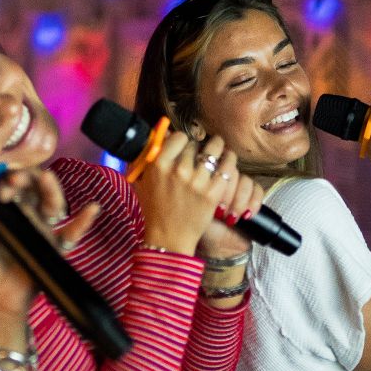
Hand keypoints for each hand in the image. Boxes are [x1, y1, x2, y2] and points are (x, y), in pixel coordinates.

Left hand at [0, 166, 98, 251]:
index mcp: (6, 206)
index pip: (12, 181)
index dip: (7, 178)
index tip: (0, 186)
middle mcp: (26, 212)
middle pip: (35, 186)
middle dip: (28, 178)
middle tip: (16, 179)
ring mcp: (42, 228)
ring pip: (53, 203)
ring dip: (52, 189)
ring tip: (47, 178)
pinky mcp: (54, 246)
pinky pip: (72, 232)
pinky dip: (84, 221)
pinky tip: (92, 208)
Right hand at [133, 132, 257, 254]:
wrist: (168, 237)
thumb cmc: (153, 209)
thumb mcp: (142, 180)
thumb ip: (148, 156)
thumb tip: (160, 133)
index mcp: (159, 164)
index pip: (178, 137)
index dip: (183, 140)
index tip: (184, 145)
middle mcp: (178, 170)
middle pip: (195, 144)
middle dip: (198, 147)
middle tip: (200, 153)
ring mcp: (197, 181)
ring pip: (215, 150)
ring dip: (218, 147)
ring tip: (219, 149)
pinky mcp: (213, 193)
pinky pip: (227, 168)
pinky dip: (229, 163)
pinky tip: (226, 163)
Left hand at [195, 148, 263, 260]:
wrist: (215, 248)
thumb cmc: (198, 227)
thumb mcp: (190, 206)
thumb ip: (192, 186)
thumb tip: (196, 169)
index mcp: (203, 177)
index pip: (212, 162)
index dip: (213, 177)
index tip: (207, 197)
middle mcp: (221, 179)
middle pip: (230, 169)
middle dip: (226, 192)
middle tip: (219, 211)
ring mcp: (237, 187)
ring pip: (244, 180)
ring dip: (238, 201)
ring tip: (230, 218)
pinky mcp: (252, 197)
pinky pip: (257, 190)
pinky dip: (252, 203)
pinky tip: (245, 216)